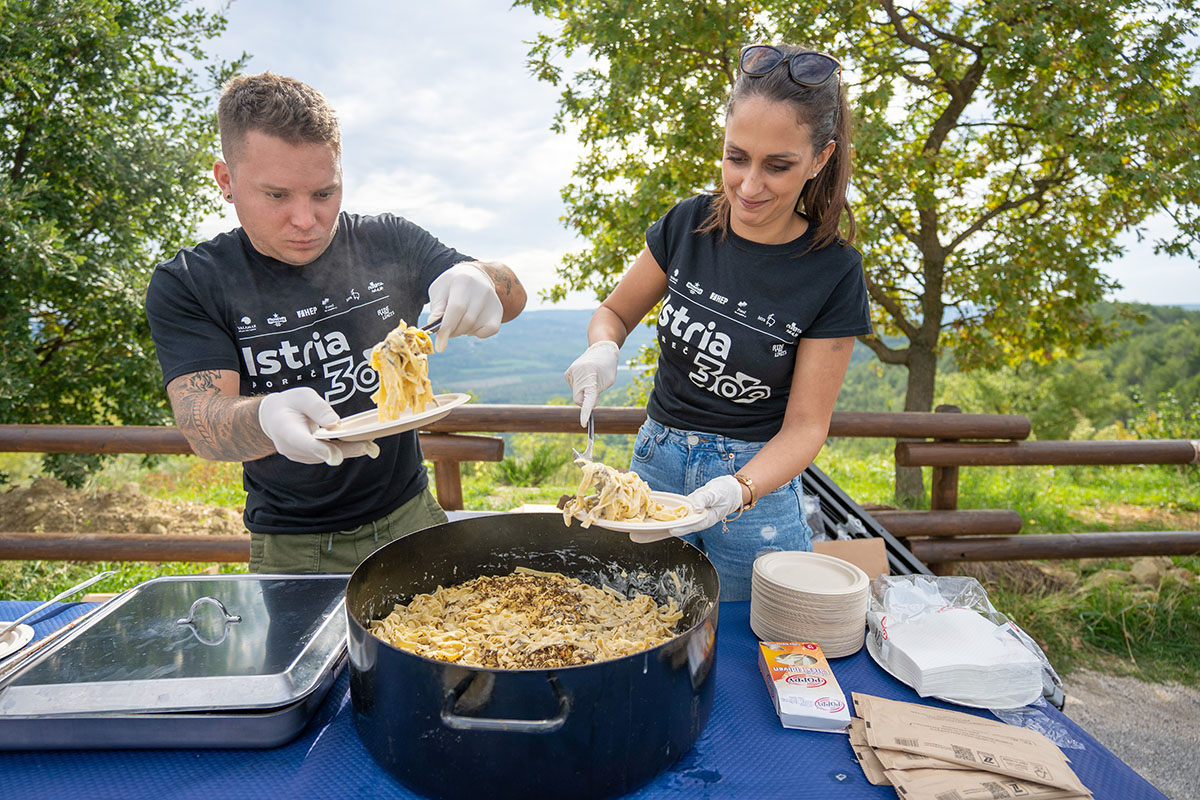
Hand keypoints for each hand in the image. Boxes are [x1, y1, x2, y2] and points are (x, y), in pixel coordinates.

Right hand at [258, 387, 379, 465]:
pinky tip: (361, 444)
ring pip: (327, 455)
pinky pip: (328, 455)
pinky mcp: (309, 458)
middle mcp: (292, 448)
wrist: (273, 418)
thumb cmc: (290, 404)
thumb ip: (318, 408)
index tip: (336, 456)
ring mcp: (300, 456)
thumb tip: (335, 423)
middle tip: (370, 447)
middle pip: (322, 452)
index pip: (304, 442)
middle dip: (346, 450)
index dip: (322, 450)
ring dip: (348, 450)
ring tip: (371, 445)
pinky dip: (343, 449)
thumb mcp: (302, 396)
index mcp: (286, 431)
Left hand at [427, 262, 502, 351]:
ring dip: (463, 331)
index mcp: (463, 281)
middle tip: (447, 328)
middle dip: (453, 331)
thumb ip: (436, 307)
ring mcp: (492, 300)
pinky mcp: (498, 310)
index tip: (440, 347)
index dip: (447, 329)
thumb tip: (434, 323)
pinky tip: (471, 324)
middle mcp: (481, 289)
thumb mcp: (439, 290)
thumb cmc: (451, 286)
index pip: (457, 308)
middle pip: (466, 321)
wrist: (472, 276)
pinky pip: (490, 331)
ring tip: (459, 320)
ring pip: (475, 327)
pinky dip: (478, 333)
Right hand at [563, 340, 618, 426]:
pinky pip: (573, 388)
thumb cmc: (608, 367)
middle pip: (579, 399)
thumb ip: (596, 394)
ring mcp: (571, 372)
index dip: (585, 412)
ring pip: (576, 394)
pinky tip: (585, 377)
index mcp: (591, 376)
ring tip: (592, 378)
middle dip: (586, 401)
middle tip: (597, 393)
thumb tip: (584, 405)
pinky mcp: (567, 373)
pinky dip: (580, 387)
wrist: (601, 348)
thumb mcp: (608, 381)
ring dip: (584, 392)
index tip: (584, 424)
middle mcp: (578, 373)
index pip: (587, 398)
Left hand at [629, 475, 744, 543]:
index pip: (687, 525)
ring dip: (651, 529)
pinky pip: (668, 518)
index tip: (666, 529)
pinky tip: (644, 520)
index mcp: (702, 520)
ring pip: (666, 525)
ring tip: (633, 534)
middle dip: (654, 534)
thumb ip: (705, 499)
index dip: (676, 528)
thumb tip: (694, 505)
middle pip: (671, 529)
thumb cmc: (725, 493)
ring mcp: (686, 518)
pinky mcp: (682, 513)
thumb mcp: (717, 494)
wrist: (728, 492)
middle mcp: (692, 521)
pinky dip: (656, 519)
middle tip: (636, 537)